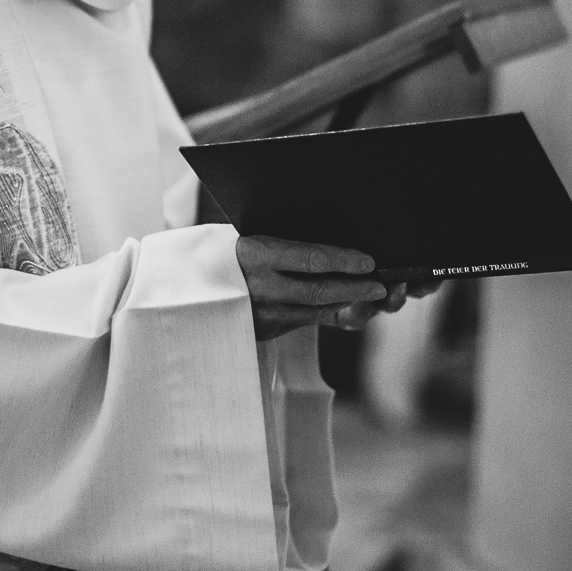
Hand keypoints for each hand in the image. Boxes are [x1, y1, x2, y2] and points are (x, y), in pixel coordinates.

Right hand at [236, 235, 394, 340]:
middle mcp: (258, 288)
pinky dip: (330, 311)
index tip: (369, 261)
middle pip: (318, 291)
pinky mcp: (265, 331)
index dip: (343, 261)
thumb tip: (335, 247)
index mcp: (253, 255)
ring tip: (374, 296)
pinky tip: (349, 305)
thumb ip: (287, 245)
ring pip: (316, 311)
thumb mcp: (251, 238)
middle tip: (382, 285)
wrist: (189, 286)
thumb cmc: (226, 251)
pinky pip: (305, 321)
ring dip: (349, 304)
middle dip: (356, 289)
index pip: (308, 259)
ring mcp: (262, 315)